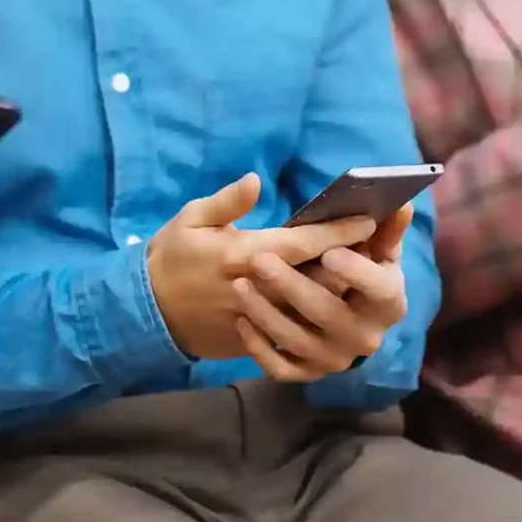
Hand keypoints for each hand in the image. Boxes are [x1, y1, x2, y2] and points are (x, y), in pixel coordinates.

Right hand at [146, 175, 375, 362]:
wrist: (144, 312)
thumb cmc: (171, 258)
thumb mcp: (191, 219)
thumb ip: (227, 201)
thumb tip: (256, 179)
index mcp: (243, 254)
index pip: (304, 243)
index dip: (339, 232)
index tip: (368, 221)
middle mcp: (256, 289)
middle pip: (316, 279)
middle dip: (349, 264)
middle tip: (377, 248)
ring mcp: (256, 320)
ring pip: (311, 309)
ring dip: (339, 293)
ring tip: (364, 275)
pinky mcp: (253, 342)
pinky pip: (293, 334)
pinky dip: (316, 319)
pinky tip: (333, 306)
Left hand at [231, 205, 414, 382]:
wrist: (337, 313)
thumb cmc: (353, 269)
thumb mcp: (373, 248)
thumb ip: (386, 228)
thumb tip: (401, 204)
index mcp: (388, 302)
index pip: (381, 290)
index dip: (357, 273)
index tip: (329, 253)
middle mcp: (366, 336)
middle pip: (328, 312)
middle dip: (292, 285)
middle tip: (259, 260)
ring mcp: (336, 359)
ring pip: (297, 340)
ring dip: (265, 312)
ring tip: (240, 285)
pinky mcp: (309, 373)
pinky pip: (280, 368)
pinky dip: (259, 347)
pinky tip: (241, 321)